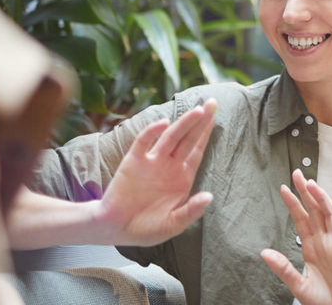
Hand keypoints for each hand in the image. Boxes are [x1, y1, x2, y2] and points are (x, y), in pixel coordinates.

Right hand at [95, 99, 215, 245]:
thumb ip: (190, 211)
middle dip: (201, 121)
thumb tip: (209, 197)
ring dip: (184, 123)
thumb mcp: (173, 225)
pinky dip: (152, 131)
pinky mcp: (133, 161)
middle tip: (212, 102)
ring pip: (170, 137)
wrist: (115, 229)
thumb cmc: (145, 228)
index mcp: (181, 177)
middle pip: (188, 138)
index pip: (197, 150)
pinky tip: (163, 123)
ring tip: (197, 110)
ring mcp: (151, 162)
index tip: (216, 116)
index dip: (207, 134)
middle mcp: (169, 165)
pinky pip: (144, 142)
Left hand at [261, 169, 331, 304]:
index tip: (283, 188)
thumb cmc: (324, 301)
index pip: (301, 219)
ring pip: (330, 214)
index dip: (293, 203)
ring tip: (312, 184)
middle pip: (315, 210)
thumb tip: (264, 252)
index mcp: (311, 247)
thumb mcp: (298, 285)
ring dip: (321, 198)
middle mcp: (324, 241)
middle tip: (297, 174)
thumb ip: (283, 268)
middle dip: (306, 192)